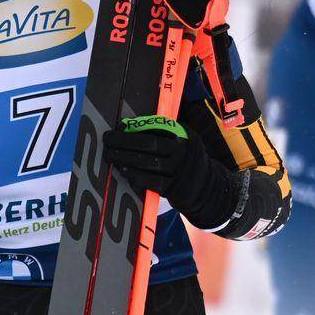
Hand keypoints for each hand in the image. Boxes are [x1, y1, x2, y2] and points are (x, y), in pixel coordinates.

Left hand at [104, 119, 222, 213]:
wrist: (207, 188)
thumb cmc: (182, 160)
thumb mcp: (178, 143)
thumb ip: (157, 134)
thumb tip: (124, 126)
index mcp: (185, 135)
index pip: (158, 126)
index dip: (136, 126)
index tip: (119, 125)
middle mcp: (185, 151)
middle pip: (150, 144)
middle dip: (124, 141)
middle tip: (107, 140)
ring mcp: (181, 171)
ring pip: (149, 163)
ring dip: (125, 158)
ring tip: (110, 155)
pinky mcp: (175, 188)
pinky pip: (151, 181)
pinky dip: (135, 175)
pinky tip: (123, 170)